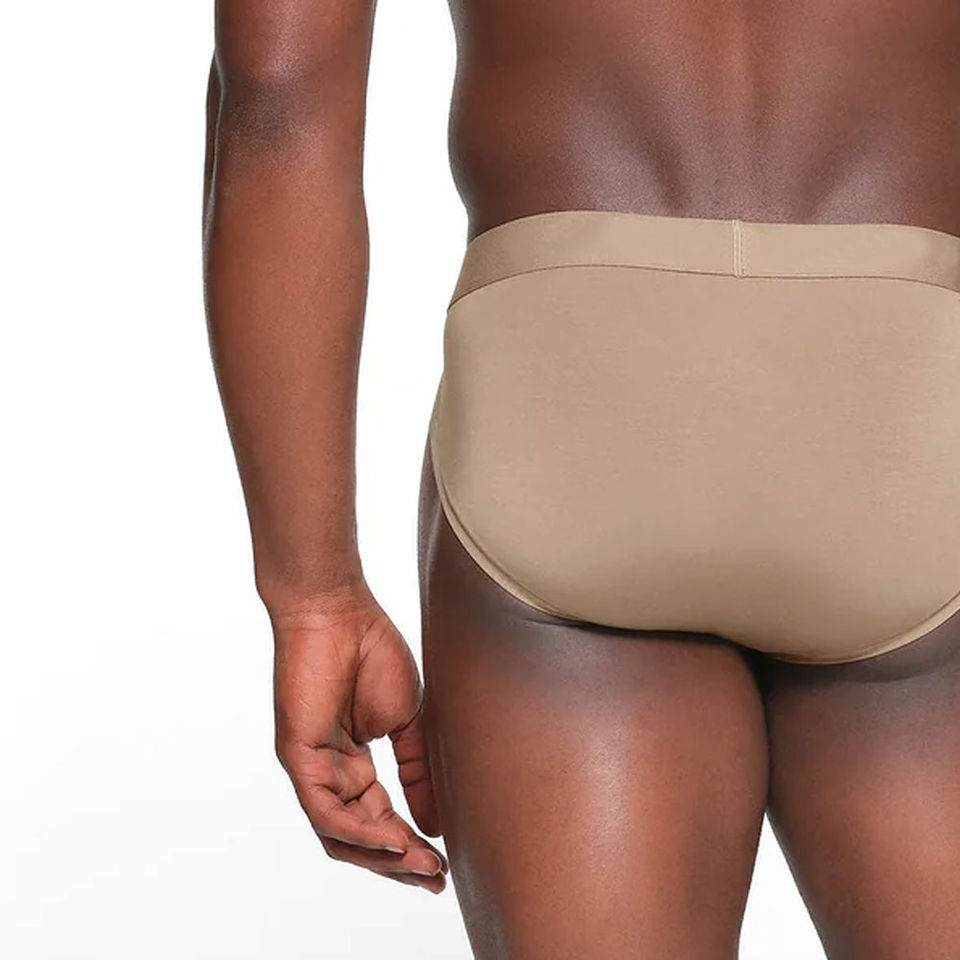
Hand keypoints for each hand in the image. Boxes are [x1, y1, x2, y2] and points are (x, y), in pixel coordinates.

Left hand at [271, 585, 447, 893]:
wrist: (339, 610)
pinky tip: (393, 839)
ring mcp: (311, 768)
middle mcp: (329, 773)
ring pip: (340, 835)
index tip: (442, 864)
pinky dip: (360, 832)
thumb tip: (435, 824)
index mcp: (352, 765)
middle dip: (398, 863)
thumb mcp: (408, 722)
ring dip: (382, 857)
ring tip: (421, 865)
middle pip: (359, 838)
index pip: (378, 820)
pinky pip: (326, 812)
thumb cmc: (370, 652)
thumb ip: (417, 773)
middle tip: (434, 878)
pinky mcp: (299, 758)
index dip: (410, 846)